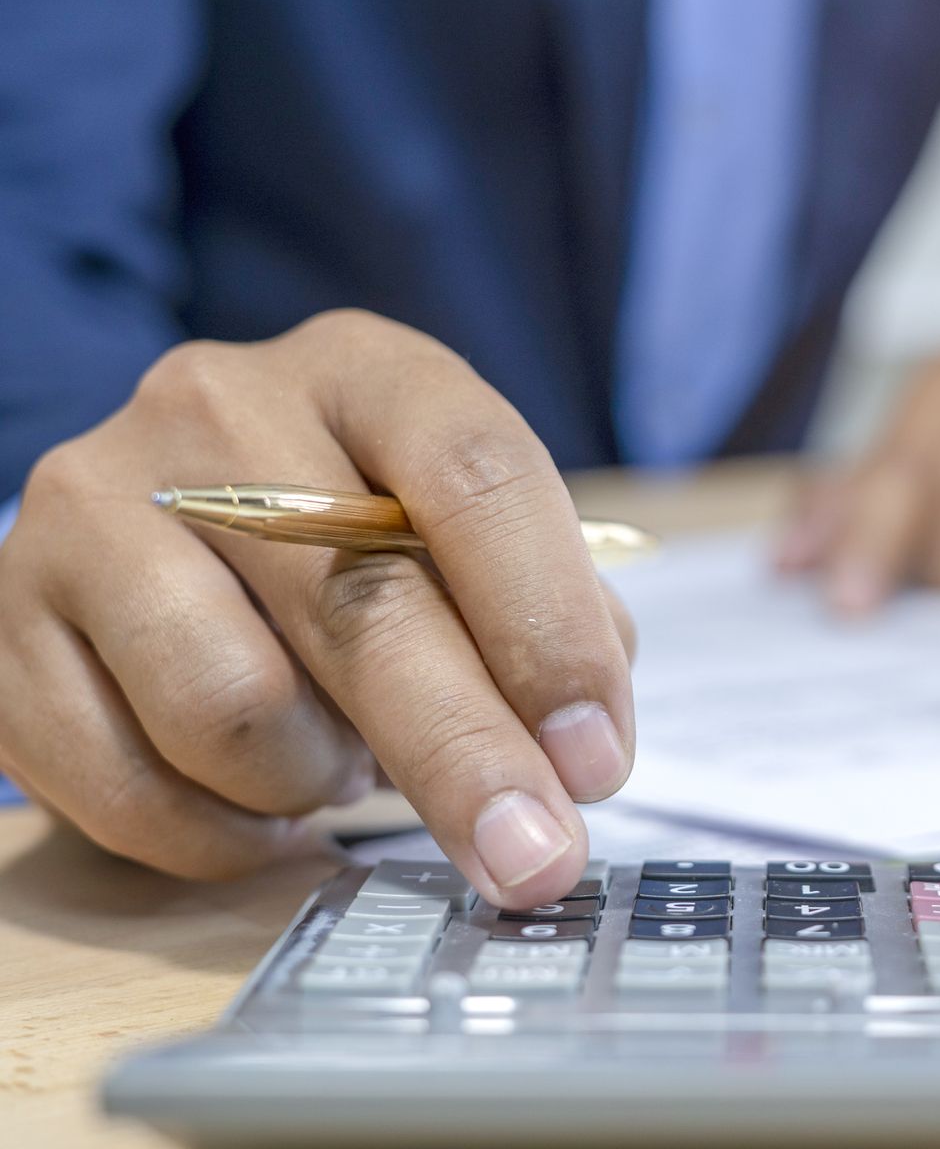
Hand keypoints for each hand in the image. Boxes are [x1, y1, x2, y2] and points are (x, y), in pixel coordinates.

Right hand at [0, 311, 635, 907]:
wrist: (168, 514)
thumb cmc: (360, 536)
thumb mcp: (469, 533)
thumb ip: (548, 616)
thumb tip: (576, 750)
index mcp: (365, 368)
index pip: (477, 474)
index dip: (548, 628)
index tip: (595, 758)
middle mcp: (218, 409)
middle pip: (362, 606)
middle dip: (467, 759)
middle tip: (534, 857)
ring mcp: (94, 507)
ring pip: (236, 710)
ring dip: (321, 779)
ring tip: (344, 759)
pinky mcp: (6, 619)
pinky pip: (131, 788)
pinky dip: (226, 834)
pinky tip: (264, 803)